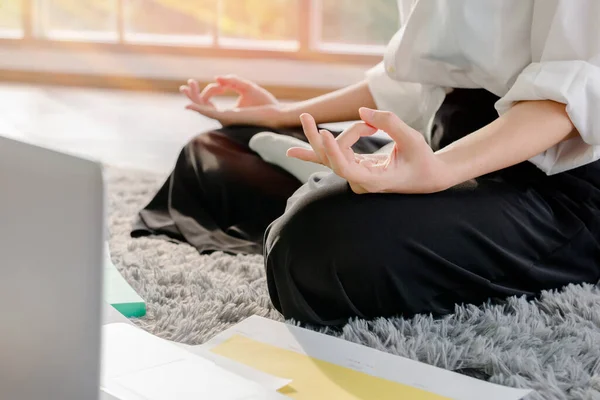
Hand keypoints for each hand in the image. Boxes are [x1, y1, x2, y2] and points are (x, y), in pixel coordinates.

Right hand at [180, 75, 282, 127]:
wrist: (276, 112)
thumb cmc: (264, 102)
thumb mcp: (246, 87)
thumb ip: (232, 81)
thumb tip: (216, 77)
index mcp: (227, 112)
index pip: (211, 100)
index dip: (212, 88)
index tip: (223, 83)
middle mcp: (224, 116)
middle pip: (203, 105)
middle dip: (193, 94)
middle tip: (187, 83)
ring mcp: (225, 118)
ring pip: (203, 108)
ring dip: (194, 97)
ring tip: (187, 86)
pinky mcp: (228, 118)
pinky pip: (210, 114)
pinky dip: (199, 109)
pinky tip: (189, 106)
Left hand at [287, 108, 452, 193]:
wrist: (429, 177)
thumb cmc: (423, 160)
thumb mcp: (412, 139)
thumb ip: (389, 123)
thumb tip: (362, 111)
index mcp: (374, 181)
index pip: (345, 169)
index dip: (333, 152)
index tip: (324, 132)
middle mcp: (360, 182)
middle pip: (332, 160)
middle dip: (321, 138)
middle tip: (306, 116)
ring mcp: (356, 176)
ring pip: (330, 156)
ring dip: (321, 137)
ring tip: (305, 118)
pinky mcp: (355, 168)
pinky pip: (332, 159)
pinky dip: (316, 150)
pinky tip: (293, 151)